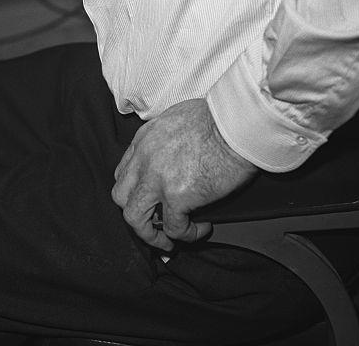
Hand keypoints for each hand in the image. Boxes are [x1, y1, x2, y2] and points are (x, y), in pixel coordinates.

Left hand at [112, 99, 257, 251]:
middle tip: (154, 224)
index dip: (135, 190)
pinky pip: (174, 228)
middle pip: (122, 196)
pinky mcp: (177, 197)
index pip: (125, 172)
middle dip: (136, 213)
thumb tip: (177, 155)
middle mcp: (145, 158)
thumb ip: (167, 138)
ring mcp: (158, 179)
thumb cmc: (220, 117)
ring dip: (150, 235)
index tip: (149, 200)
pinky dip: (188, 234)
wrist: (236, 124)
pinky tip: (202, 228)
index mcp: (145, 138)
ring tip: (168, 241)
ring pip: (135, 218)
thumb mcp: (179, 117)